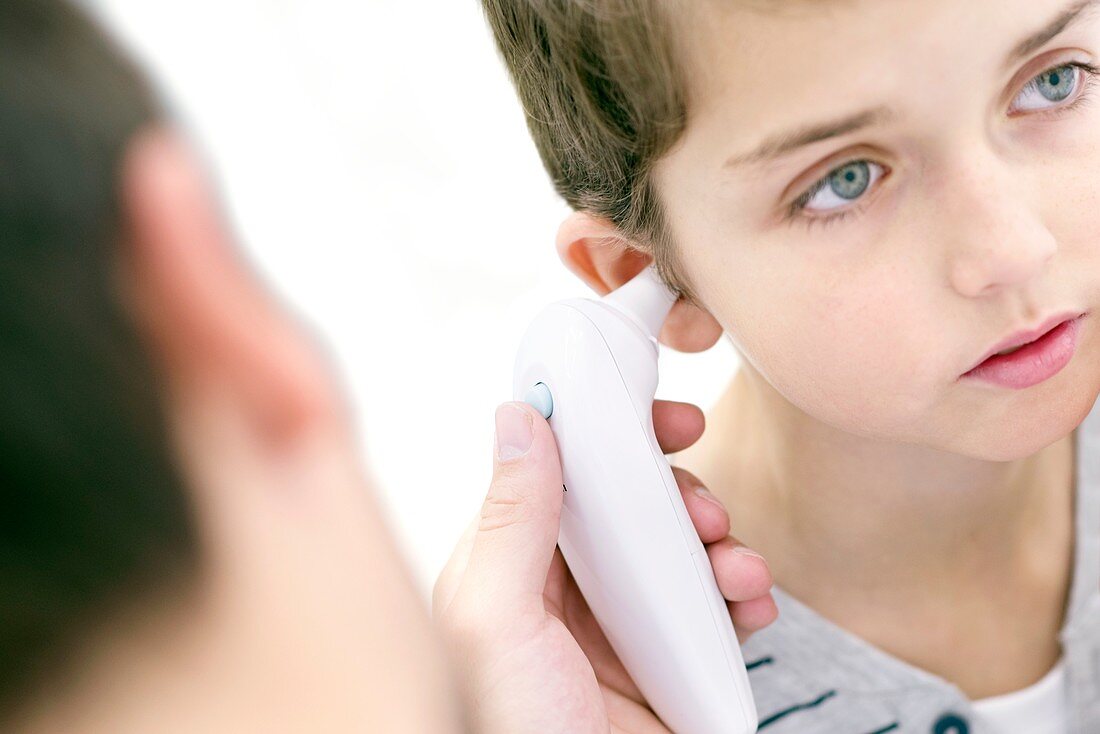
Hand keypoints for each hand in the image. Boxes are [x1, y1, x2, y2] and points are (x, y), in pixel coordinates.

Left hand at [432, 400, 777, 733]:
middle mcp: (567, 588)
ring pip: (680, 549)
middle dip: (677, 494)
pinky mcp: (668, 662)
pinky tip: (750, 603)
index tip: (659, 416)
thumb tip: (520, 416)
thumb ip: (512, 518)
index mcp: (513, 566)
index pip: (561, 472)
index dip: (610, 435)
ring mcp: (622, 626)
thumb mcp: (497, 621)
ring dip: (721, 543)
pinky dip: (743, 593)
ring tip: (736, 568)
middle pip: (632, 505)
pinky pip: (714, 606)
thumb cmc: (510, 732)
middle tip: (702, 506)